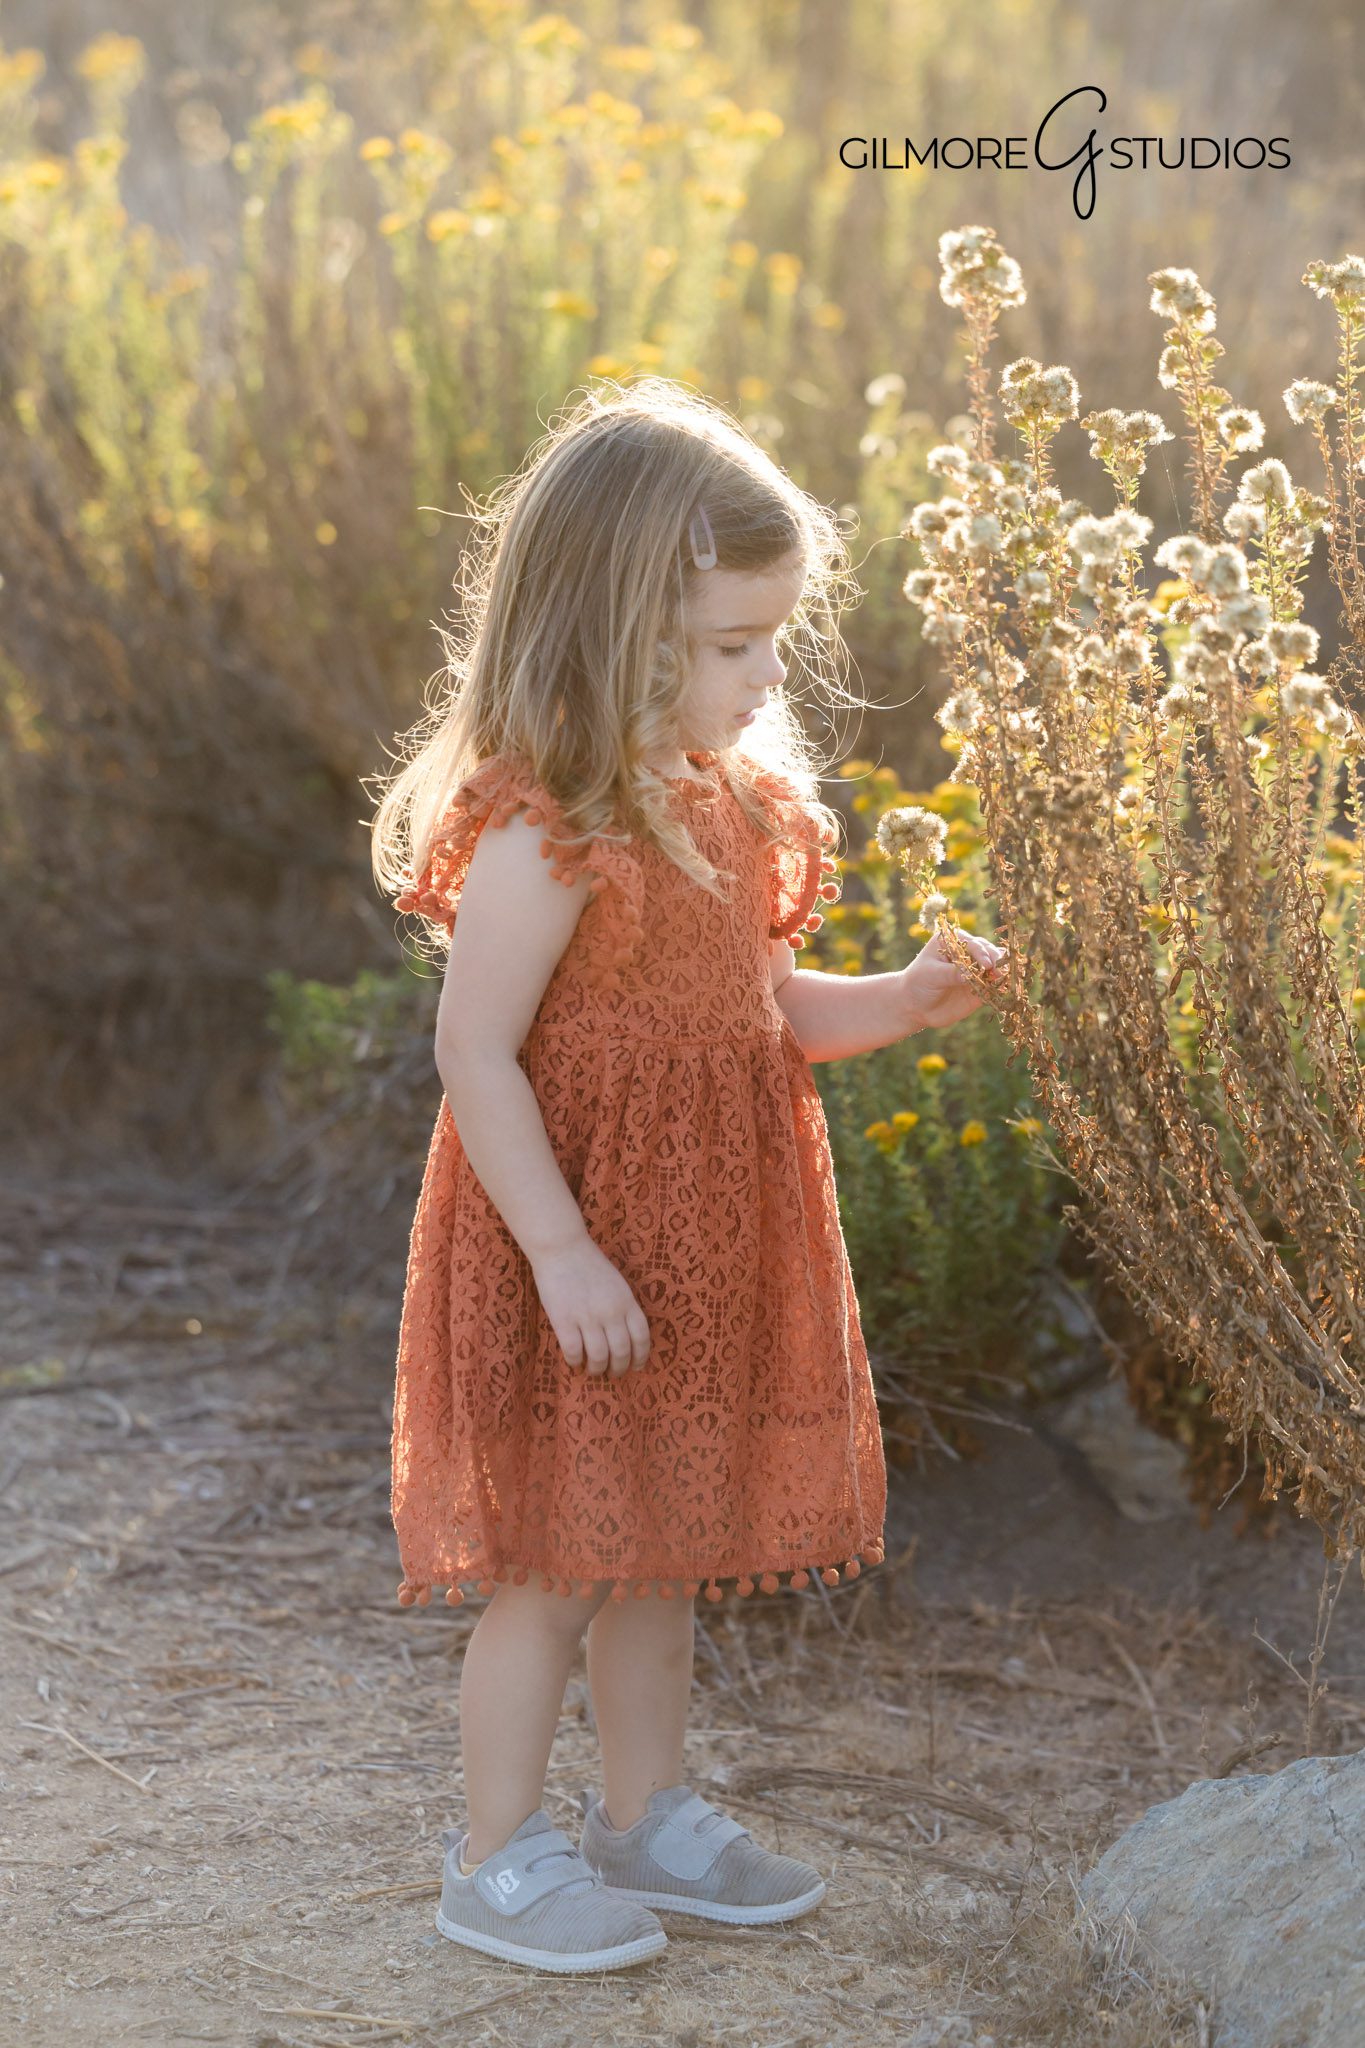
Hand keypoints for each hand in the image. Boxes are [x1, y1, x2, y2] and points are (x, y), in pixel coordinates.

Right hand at [529, 1237, 651, 1375]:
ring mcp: (588, 1317)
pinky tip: (574, 1361)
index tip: (636, 1367)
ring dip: (596, 1369)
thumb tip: (625, 1335)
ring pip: (598, 1357)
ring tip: (593, 1371)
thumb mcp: (617, 1284)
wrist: (562, 1248)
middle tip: (613, 1374)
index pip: (641, 1338)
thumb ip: (623, 1307)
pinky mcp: (564, 1321)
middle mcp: (611, 1312)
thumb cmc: (589, 1264)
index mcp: (627, 1302)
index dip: (641, 1357)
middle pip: (621, 1352)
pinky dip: (575, 1362)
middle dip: (618, 1369)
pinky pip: (573, 1352)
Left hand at [901, 927, 1009, 1031]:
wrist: (915, 1005)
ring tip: (1006, 980)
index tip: (986, 965)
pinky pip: (994, 986)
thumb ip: (951, 973)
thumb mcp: (931, 975)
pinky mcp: (981, 987)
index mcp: (954, 941)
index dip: (982, 954)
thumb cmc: (918, 982)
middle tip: (999, 973)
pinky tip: (1006, 990)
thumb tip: (970, 976)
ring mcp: (976, 970)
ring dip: (1002, 973)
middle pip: (988, 953)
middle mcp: (968, 953)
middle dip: (996, 961)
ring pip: (995, 968)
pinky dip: (1001, 987)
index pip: (973, 944)